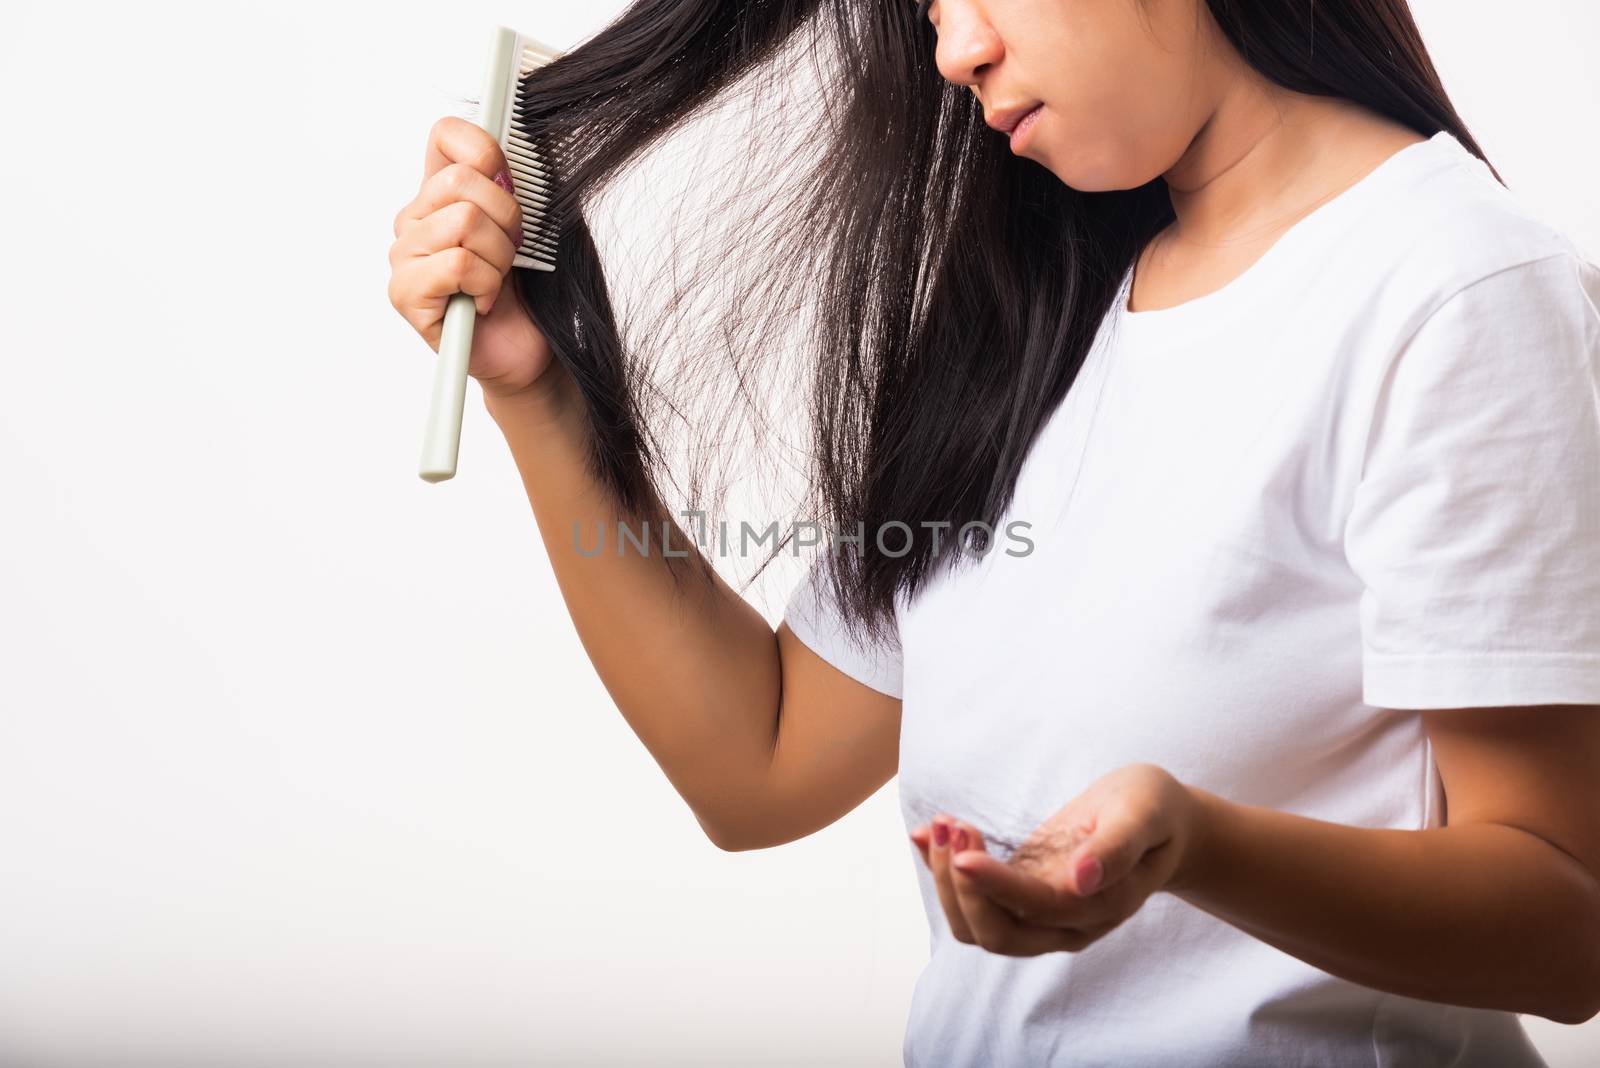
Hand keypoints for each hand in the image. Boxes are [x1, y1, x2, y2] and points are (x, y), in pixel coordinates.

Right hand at [387, 116, 561, 400]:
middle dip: (507, 219)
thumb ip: (521, 183)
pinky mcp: (405, 293)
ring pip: (463, 222)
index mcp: (443, 194)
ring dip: (499, 257)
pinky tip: (485, 303)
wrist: (532, 351)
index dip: (484, 149)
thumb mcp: (540, 226)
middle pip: (462, 180)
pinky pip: (457, 264)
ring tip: (498, 281)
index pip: (445, 135)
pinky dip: (486, 284)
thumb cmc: (533, 291)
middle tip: (511, 254)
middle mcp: (416, 219)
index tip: (510, 182)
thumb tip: (511, 152)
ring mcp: (406, 256)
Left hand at [909, 763, 1202, 955]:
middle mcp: (1066, 924)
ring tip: (940, 824)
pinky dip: (943, 871)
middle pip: (997, 934)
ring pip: (976, 926)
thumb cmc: (1151, 813)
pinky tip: (925, 833)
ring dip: (947, 880)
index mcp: (1101, 906)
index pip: (1038, 909)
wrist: (1155, 822)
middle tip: (951, 824)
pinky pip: (971, 901)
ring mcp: (1039, 915)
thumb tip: (1083, 878)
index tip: (962, 852)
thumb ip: (1117, 845)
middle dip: (962, 886)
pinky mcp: (1018, 896)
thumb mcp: (1143, 812)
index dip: (996, 887)